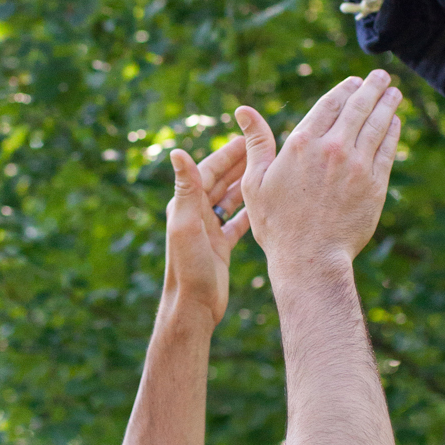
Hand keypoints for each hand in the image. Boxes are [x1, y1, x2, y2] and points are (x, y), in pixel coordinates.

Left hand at [163, 137, 250, 326]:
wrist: (193, 307)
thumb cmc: (189, 268)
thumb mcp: (188, 225)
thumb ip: (186, 189)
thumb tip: (176, 151)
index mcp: (185, 205)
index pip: (208, 170)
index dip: (227, 153)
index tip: (247, 137)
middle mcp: (195, 214)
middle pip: (219, 181)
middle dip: (239, 164)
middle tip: (264, 147)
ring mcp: (207, 231)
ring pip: (229, 200)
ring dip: (245, 184)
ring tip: (267, 169)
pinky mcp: (219, 246)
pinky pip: (236, 222)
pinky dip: (249, 210)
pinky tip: (265, 203)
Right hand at [235, 71, 401, 271]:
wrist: (310, 258)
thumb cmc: (277, 224)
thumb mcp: (256, 181)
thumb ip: (256, 142)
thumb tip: (243, 110)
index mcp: (302, 144)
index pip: (329, 104)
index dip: (344, 89)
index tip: (354, 81)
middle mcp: (332, 149)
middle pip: (357, 108)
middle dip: (372, 88)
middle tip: (382, 77)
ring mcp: (357, 166)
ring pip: (376, 124)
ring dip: (387, 104)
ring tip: (394, 92)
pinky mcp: (375, 185)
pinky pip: (387, 150)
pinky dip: (392, 132)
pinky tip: (395, 122)